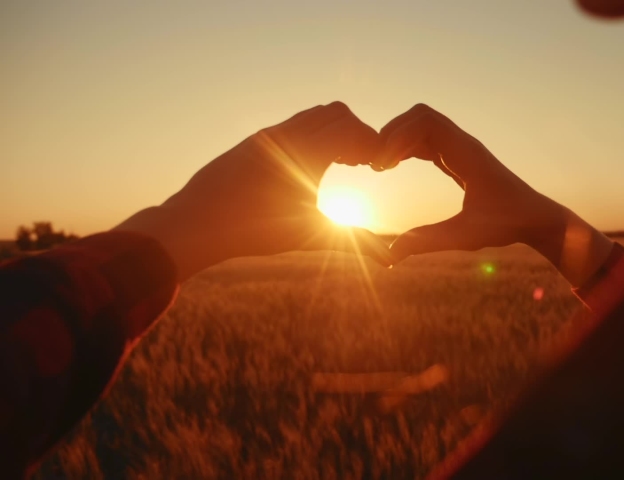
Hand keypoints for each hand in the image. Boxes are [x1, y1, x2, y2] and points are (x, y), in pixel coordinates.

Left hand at [116, 102, 390, 280]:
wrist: (196, 223)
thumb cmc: (254, 231)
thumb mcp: (309, 235)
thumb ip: (354, 242)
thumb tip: (390, 260)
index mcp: (306, 151)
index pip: (353, 130)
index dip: (373, 145)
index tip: (381, 168)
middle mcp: (287, 134)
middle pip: (337, 113)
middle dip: (356, 132)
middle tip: (364, 162)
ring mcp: (268, 134)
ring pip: (312, 115)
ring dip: (332, 131)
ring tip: (341, 162)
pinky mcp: (253, 141)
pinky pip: (291, 125)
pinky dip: (310, 135)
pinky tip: (308, 166)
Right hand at [374, 104, 612, 286]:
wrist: (535, 218)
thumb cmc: (506, 224)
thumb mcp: (465, 236)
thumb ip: (427, 242)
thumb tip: (390, 255)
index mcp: (467, 154)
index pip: (426, 123)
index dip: (397, 138)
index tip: (382, 168)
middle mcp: (464, 144)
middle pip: (420, 116)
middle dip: (392, 133)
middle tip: (374, 164)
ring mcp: (461, 149)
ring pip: (422, 126)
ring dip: (397, 139)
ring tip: (378, 167)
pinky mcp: (459, 159)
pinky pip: (427, 141)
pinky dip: (406, 147)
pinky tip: (392, 167)